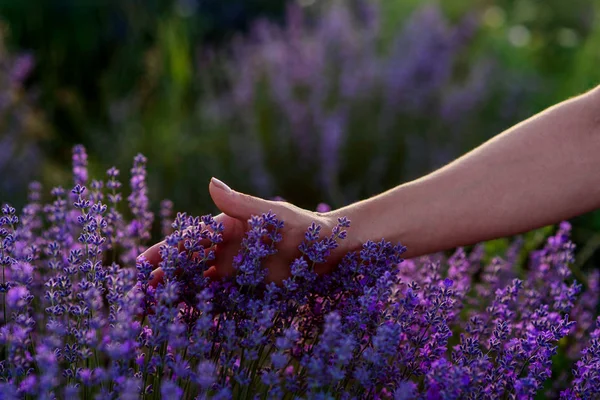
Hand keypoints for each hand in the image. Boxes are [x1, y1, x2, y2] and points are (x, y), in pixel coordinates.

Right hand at [140, 178, 358, 286]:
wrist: (332, 250)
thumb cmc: (306, 227)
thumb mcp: (275, 215)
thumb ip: (242, 204)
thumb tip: (210, 183)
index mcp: (228, 225)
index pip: (190, 239)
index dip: (165, 250)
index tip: (142, 264)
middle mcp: (227, 246)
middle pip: (188, 261)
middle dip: (163, 274)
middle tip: (138, 292)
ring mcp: (235, 267)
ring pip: (198, 279)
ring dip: (176, 290)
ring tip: (151, 307)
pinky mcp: (247, 285)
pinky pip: (218, 294)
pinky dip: (199, 302)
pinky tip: (182, 314)